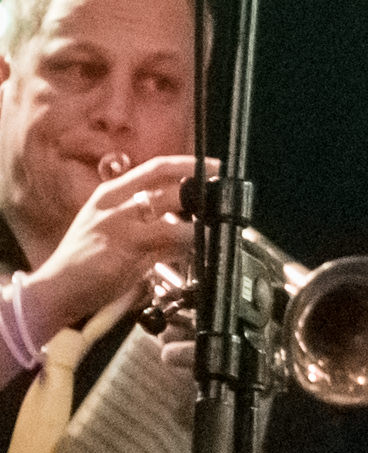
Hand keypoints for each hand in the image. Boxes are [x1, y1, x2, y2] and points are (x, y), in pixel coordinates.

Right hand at [25, 154, 199, 332]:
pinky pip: (171, 238)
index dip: (188, 164)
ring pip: (175, 214)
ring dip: (201, 223)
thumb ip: (147, 222)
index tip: (213, 166)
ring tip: (215, 230)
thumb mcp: (113, 229)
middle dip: (202, 193)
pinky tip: (200, 247)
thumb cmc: (87, 262)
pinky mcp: (128, 246)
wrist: (58, 287)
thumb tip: (184, 222)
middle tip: (223, 200)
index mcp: (110, 194)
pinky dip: (191, 242)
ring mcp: (120, 223)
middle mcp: (115, 203)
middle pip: (169, 187)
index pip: (154, 169)